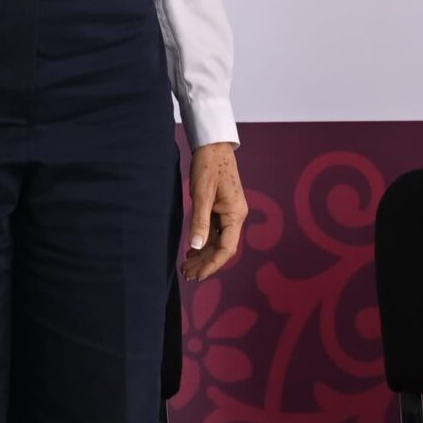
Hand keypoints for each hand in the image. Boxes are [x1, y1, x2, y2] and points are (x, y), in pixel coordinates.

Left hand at [182, 142, 247, 280]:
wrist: (213, 146)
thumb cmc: (209, 166)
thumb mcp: (201, 194)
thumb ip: (199, 221)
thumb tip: (196, 246)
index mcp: (235, 214)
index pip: (226, 248)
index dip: (212, 264)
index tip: (198, 275)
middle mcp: (235, 216)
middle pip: (221, 247)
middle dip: (205, 262)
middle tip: (186, 274)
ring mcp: (228, 213)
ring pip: (217, 241)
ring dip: (202, 254)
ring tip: (186, 267)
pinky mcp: (221, 208)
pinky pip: (214, 231)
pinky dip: (203, 242)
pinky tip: (192, 250)